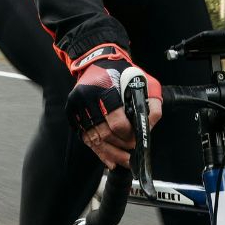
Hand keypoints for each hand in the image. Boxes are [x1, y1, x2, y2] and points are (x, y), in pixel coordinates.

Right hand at [66, 44, 160, 166]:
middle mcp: (87, 99)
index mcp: (105, 89)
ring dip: (109, 153)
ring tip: (121, 162)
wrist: (97, 62)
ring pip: (93, 139)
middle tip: (130, 154)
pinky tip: (108, 160)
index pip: (116, 122)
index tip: (135, 141)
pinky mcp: (73, 113)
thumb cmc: (122, 72)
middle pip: (104, 133)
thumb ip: (152, 104)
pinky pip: (85, 137)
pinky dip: (97, 151)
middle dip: (119, 146)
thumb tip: (149, 127)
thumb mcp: (144, 82)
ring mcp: (77, 107)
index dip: (127, 136)